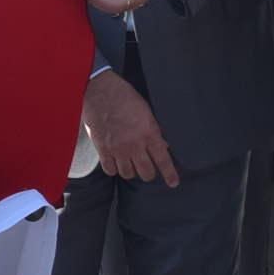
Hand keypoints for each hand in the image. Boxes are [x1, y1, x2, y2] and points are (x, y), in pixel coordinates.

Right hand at [83, 71, 178, 186]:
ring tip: (130, 164)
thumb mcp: (146, 111)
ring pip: (128, 174)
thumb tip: (163, 146)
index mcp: (149, 133)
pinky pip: (110, 170)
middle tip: (147, 168)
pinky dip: (114, 169)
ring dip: (131, 171)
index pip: (163, 160)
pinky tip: (116, 162)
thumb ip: (154, 131)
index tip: (173, 183)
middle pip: (146, 173)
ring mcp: (117, 149)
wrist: (100, 91)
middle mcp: (134, 144)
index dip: (170, 174)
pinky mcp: (102, 149)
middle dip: (149, 173)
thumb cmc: (125, 97)